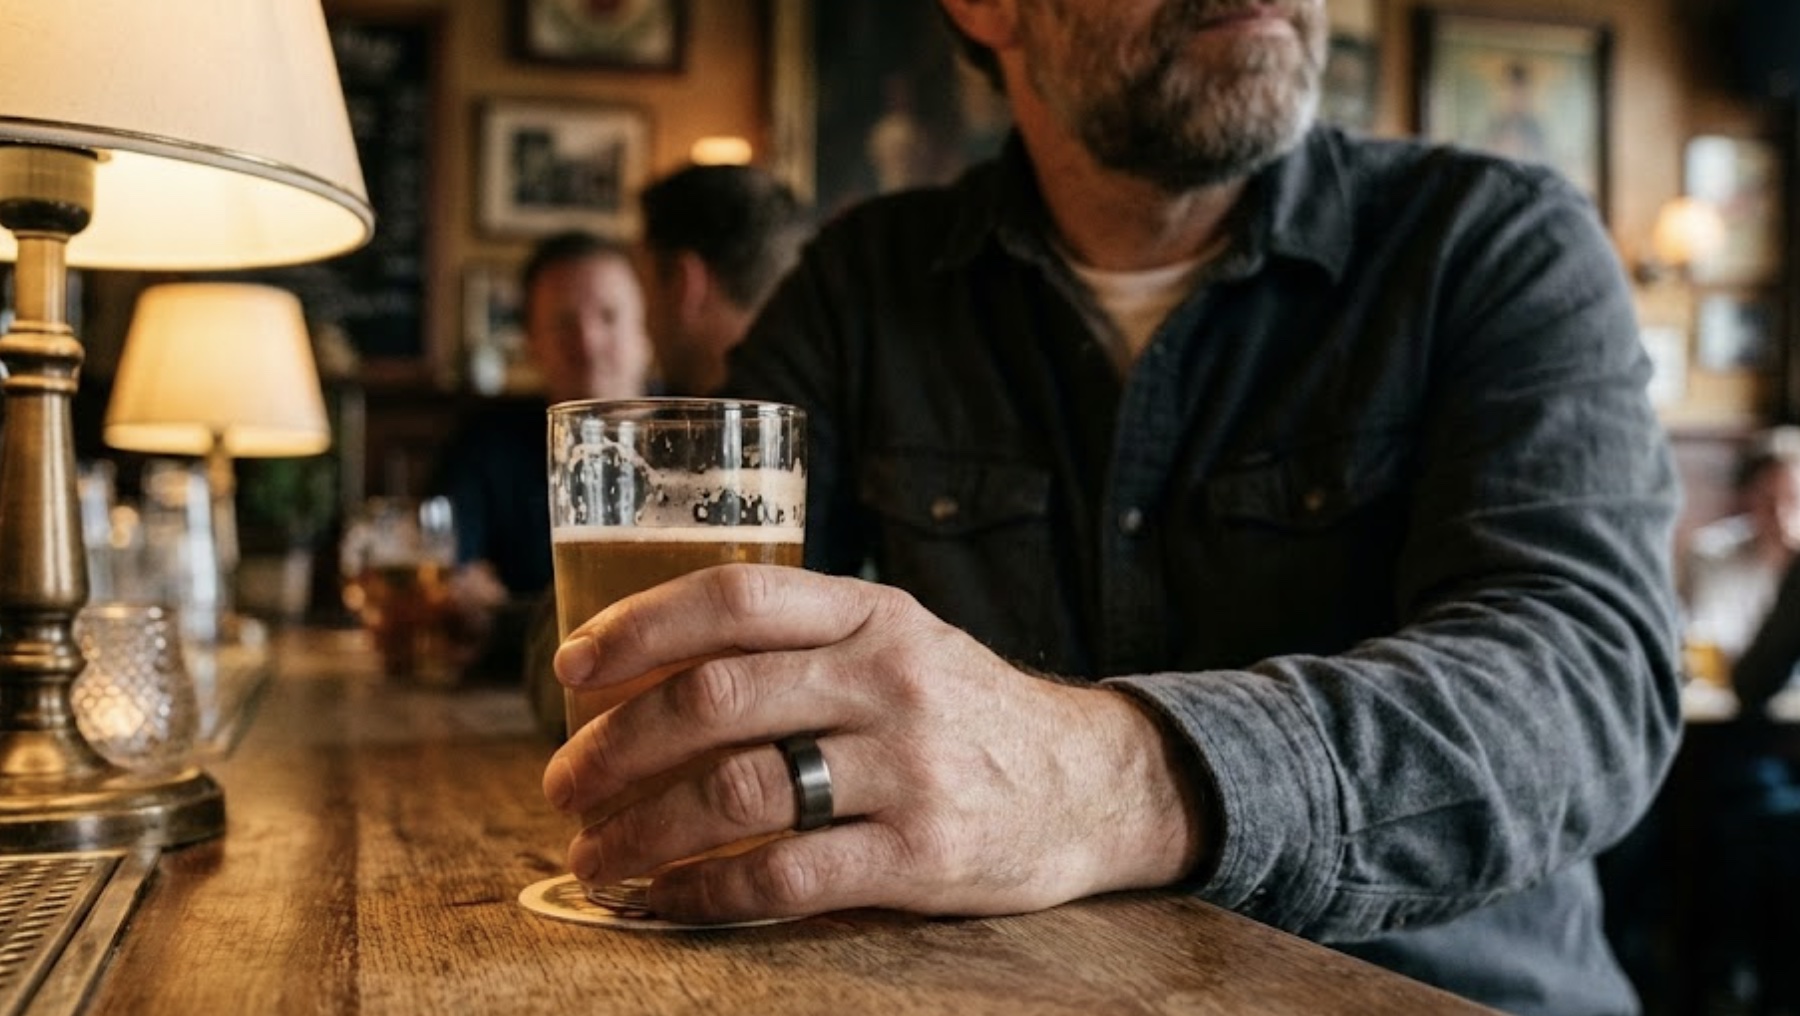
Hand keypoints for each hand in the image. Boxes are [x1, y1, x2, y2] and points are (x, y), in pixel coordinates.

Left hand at [543, 564, 1205, 923]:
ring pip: (740, 790)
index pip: (736, 598)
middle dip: (616, 745)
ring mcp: (910, 768)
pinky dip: (707, 890)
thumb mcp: (899, 639)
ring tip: (594, 850)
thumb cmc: (964, 710)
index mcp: (873, 613)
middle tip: (562, 782)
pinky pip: (788, 875)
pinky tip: (664, 897)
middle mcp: (889, 678)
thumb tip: (649, 668)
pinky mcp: (922, 855)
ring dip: (643, 827)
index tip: (571, 668)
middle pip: (717, 697)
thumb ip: (801, 639)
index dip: (638, 627)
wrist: (1092, 782)